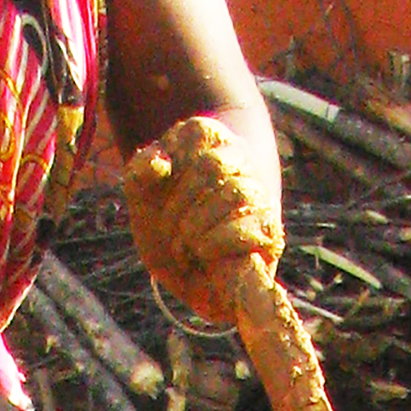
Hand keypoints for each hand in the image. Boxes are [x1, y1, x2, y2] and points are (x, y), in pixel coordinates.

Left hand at [122, 114, 280, 320]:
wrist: (191, 276)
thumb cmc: (167, 228)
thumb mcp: (142, 199)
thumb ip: (140, 173)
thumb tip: (161, 164)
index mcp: (209, 139)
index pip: (196, 134)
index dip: (172, 170)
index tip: (159, 201)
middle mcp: (240, 159)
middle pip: (213, 166)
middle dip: (181, 204)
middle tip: (169, 232)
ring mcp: (260, 196)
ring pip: (235, 193)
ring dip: (197, 225)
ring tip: (184, 246)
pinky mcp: (270, 233)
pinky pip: (247, 229)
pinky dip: (215, 243)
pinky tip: (202, 253)